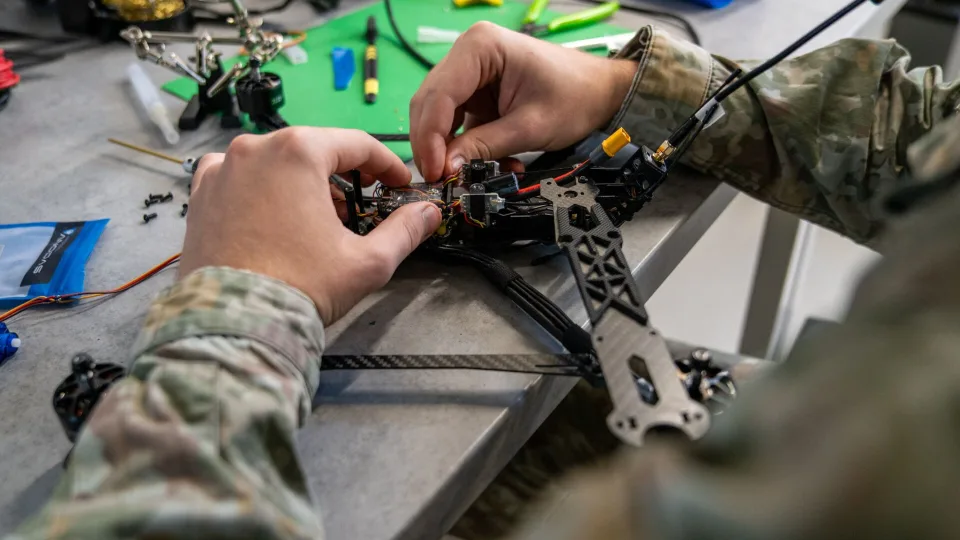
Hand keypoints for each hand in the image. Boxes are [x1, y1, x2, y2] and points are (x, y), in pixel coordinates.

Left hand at [180, 128, 441, 324]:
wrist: (234, 324)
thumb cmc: (303, 286)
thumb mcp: (368, 261)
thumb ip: (404, 230)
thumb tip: (429, 213)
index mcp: (298, 151)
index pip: (356, 144)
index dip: (385, 165)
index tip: (398, 185)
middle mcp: (255, 148)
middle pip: (314, 150)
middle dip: (343, 175)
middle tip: (361, 205)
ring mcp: (221, 170)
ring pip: (276, 162)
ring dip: (302, 182)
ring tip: (318, 218)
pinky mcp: (200, 194)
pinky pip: (240, 179)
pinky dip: (263, 190)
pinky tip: (275, 218)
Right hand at [410, 22, 637, 180]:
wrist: (601, 92)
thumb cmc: (576, 97)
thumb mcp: (529, 128)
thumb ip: (485, 147)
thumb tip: (447, 168)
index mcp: (481, 47)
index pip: (439, 94)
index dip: (430, 137)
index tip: (434, 171)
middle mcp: (469, 53)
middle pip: (431, 103)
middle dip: (432, 144)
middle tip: (439, 179)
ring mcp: (471, 73)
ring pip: (439, 115)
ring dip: (449, 149)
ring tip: (465, 175)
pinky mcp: (476, 93)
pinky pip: (457, 123)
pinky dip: (465, 147)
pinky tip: (486, 164)